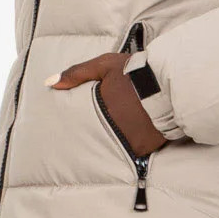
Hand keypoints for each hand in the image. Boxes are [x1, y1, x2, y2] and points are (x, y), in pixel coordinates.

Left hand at [46, 52, 167, 156]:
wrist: (169, 81)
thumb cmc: (134, 72)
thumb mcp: (104, 65)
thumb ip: (77, 74)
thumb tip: (49, 83)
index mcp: (100, 112)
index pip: (84, 127)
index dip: (82, 130)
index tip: (78, 131)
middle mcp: (114, 131)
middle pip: (100, 140)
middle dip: (99, 138)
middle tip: (97, 138)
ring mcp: (131, 141)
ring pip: (117, 147)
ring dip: (116, 143)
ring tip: (118, 139)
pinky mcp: (148, 146)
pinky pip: (137, 151)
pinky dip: (135, 147)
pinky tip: (135, 140)